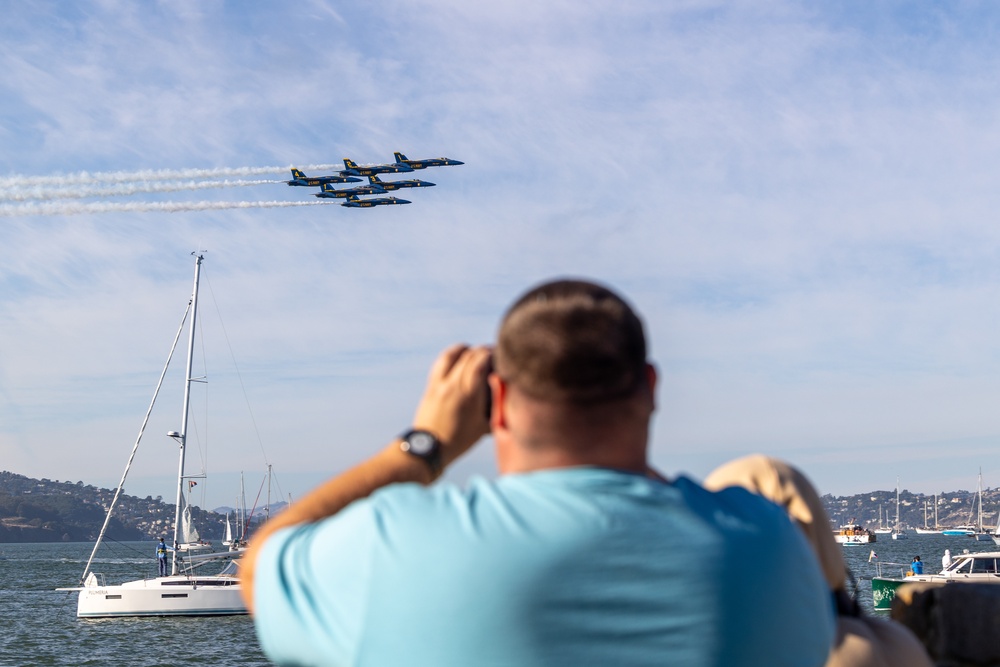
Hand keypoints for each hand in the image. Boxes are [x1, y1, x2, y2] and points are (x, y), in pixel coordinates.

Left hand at [412, 343, 492, 467]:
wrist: (429, 449)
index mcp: (470, 394)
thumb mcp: (483, 427)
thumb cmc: (459, 441)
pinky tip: (455, 357)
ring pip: (452, 355)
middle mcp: (454, 385)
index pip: (480, 362)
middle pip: (468, 355)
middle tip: (490, 352)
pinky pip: (440, 363)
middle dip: (481, 350)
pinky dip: (450, 356)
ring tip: (472, 349)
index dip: (490, 353)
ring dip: (464, 349)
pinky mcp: (430, 387)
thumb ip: (497, 411)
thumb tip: (508, 400)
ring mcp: (440, 384)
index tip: (499, 353)